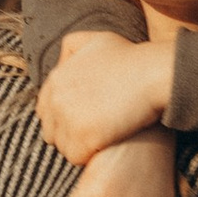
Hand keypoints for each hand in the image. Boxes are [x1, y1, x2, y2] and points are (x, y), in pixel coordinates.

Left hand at [37, 28, 170, 167]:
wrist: (152, 75)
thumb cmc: (131, 57)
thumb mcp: (96, 39)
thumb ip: (71, 48)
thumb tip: (61, 63)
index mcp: (56, 79)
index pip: (45, 109)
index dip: (64, 116)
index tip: (85, 119)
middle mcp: (56, 99)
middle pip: (51, 131)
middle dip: (68, 133)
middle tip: (94, 131)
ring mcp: (68, 119)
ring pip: (63, 146)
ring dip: (80, 146)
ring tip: (102, 138)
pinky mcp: (83, 138)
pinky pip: (76, 157)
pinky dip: (89, 155)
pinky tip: (105, 146)